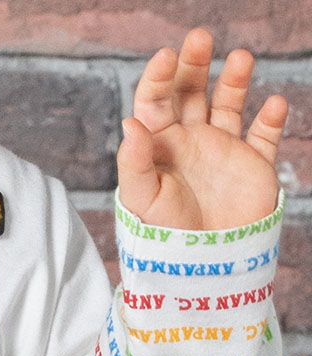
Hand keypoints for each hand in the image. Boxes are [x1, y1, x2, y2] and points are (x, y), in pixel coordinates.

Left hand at [118, 27, 286, 229]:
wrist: (199, 269)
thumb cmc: (162, 238)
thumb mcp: (142, 199)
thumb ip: (135, 161)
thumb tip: (130, 123)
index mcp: (157, 148)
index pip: (155, 103)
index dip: (159, 78)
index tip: (166, 56)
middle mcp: (188, 143)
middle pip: (190, 93)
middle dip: (194, 65)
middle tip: (199, 39)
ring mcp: (220, 151)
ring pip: (227, 104)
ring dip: (234, 81)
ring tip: (240, 58)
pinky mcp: (249, 166)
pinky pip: (263, 136)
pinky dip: (270, 119)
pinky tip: (272, 105)